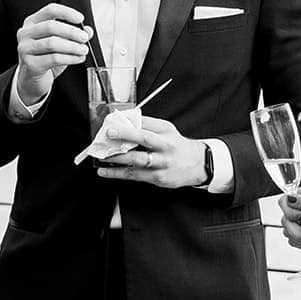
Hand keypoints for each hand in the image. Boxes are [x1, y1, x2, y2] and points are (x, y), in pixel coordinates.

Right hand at [15, 3, 93, 103]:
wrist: (32, 79)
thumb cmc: (45, 58)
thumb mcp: (60, 43)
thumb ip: (73, 35)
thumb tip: (88, 30)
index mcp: (32, 23)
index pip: (50, 10)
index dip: (66, 13)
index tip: (80, 19)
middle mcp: (25, 34)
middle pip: (50, 26)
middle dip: (71, 32)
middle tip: (84, 38)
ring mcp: (25, 49)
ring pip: (52, 43)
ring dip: (73, 46)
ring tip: (83, 50)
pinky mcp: (30, 64)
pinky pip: (54, 58)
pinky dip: (70, 58)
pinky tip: (78, 58)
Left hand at [95, 114, 209, 189]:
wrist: (198, 165)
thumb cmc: (178, 146)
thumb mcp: (167, 130)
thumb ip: (148, 125)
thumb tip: (125, 121)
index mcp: (166, 132)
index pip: (146, 123)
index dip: (129, 122)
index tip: (114, 122)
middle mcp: (165, 147)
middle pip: (145, 138)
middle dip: (125, 135)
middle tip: (109, 134)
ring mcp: (162, 164)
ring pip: (137, 160)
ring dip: (117, 158)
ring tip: (102, 156)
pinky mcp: (158, 178)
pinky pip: (134, 175)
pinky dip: (118, 173)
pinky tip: (105, 171)